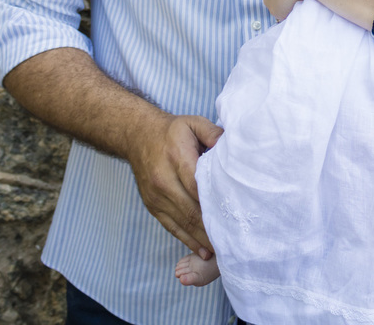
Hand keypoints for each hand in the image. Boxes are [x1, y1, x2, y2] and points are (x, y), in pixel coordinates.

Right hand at [126, 113, 223, 255]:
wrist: (138, 136)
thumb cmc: (172, 131)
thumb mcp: (193, 123)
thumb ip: (213, 133)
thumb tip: (230, 147)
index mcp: (176, 157)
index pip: (198, 185)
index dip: (215, 202)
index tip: (235, 215)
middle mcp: (164, 180)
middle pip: (191, 209)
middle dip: (212, 226)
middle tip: (236, 240)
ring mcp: (156, 196)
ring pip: (182, 222)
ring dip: (203, 239)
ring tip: (224, 251)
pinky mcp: (152, 206)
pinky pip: (171, 227)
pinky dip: (188, 240)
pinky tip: (203, 251)